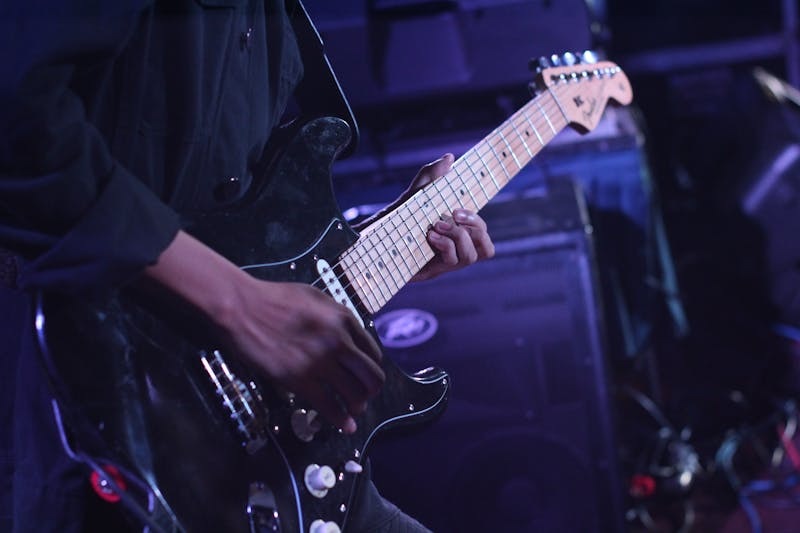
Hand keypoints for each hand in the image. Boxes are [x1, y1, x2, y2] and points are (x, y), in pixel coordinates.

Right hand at [145, 231, 384, 433]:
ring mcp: (319, 362)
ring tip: (354, 411)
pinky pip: (328, 406)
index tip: (367, 376)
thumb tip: (350, 336)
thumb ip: (337, 316)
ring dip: (357, 406)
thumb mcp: (316, 297)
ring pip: (354, 394)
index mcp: (344, 319)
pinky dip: (340, 420)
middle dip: (371, 391)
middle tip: (365, 397)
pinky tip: (345, 426)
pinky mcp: (298, 380)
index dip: (372, 368)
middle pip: (371, 377)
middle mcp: (338, 341)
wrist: (242, 307)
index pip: (373, 353)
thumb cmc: (275, 298)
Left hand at [405, 154, 495, 280]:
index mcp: (458, 233)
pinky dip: (445, 245)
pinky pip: (452, 261)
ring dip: (459, 236)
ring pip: (472, 256)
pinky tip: (429, 236)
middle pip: (486, 248)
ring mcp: (446, 262)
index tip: (457, 208)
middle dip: (475, 226)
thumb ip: (433, 175)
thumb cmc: (402, 214)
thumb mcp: (417, 192)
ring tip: (437, 225)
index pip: (482, 233)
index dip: (478, 222)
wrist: (376, 235)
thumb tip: (450, 157)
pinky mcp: (434, 269)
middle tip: (453, 214)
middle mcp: (456, 250)